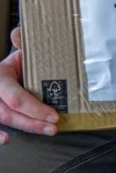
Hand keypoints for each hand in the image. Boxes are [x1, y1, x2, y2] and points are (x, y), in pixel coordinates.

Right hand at [0, 28, 59, 142]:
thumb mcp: (20, 54)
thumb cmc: (15, 65)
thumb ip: (21, 44)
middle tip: (54, 127)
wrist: (3, 71)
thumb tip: (18, 31)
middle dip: (33, 122)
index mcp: (0, 76)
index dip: (35, 108)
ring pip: (3, 120)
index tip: (54, 115)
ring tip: (45, 131)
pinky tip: (6, 140)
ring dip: (25, 128)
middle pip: (9, 113)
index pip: (15, 97)